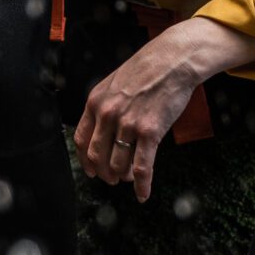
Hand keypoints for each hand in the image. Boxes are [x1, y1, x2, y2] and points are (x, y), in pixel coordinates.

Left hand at [73, 17, 252, 203]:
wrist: (173, 60)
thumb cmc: (146, 70)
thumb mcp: (114, 83)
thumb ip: (104, 106)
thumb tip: (101, 131)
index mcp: (95, 102)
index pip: (81, 141)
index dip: (86, 161)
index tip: (91, 170)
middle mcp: (107, 114)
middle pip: (97, 157)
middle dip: (103, 173)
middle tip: (111, 179)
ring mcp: (128, 124)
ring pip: (118, 165)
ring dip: (122, 177)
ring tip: (128, 179)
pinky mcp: (150, 132)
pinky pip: (141, 167)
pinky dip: (142, 185)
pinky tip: (143, 194)